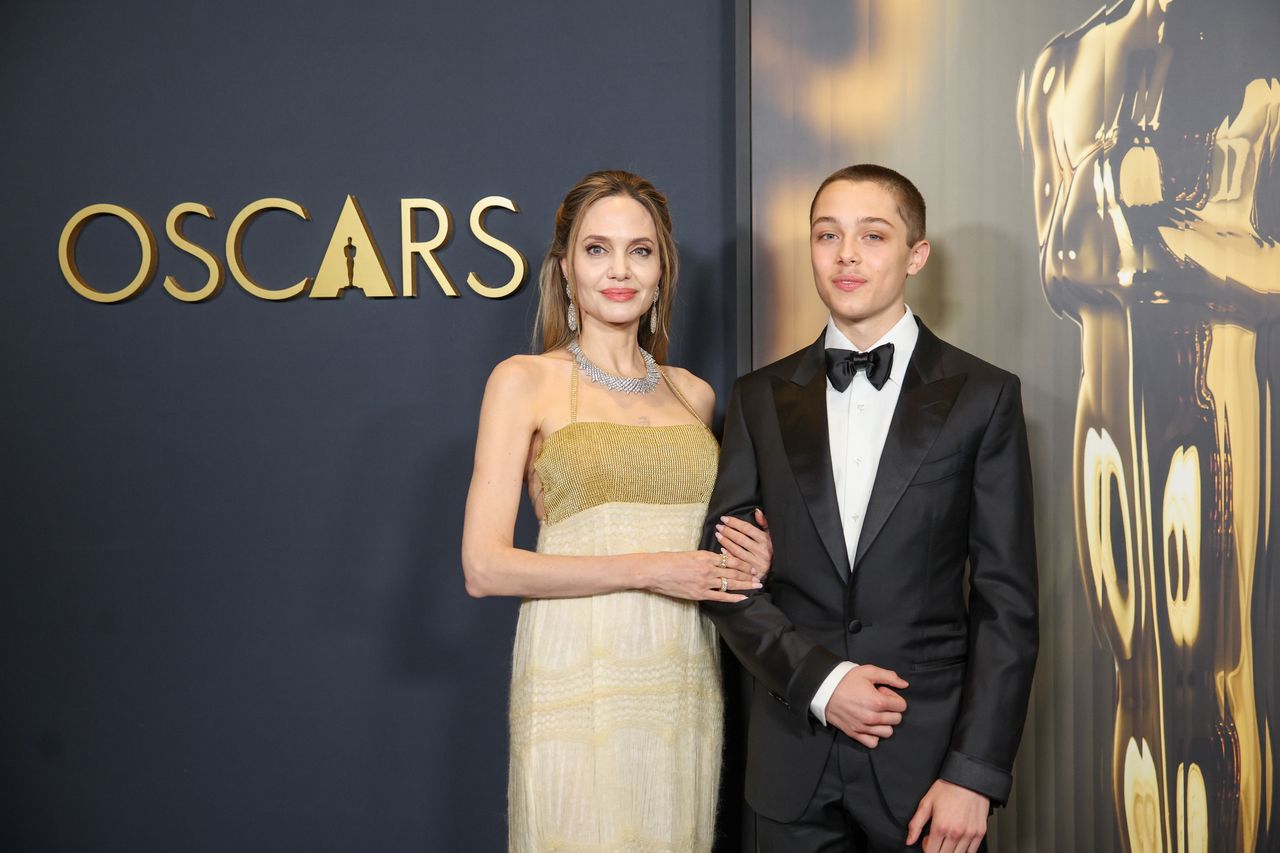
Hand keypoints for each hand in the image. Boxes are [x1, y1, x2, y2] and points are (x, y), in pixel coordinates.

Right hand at [643, 550, 761, 602]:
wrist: (655, 571)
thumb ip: (703, 558)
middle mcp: (708, 568)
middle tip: (761, 575)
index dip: (743, 563)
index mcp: (705, 556)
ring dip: (745, 584)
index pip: (730, 559)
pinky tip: (744, 598)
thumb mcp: (689, 554)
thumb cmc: (668, 561)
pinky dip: (734, 597)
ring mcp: (704, 582)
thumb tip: (714, 560)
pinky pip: (720, 596)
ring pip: (730, 583)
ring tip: (757, 586)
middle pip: (734, 571)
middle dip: (749, 574)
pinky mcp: (699, 594)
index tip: (752, 565)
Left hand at [713, 509, 772, 578]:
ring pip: (737, 551)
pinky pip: (737, 563)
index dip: (734, 522)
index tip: (724, 518)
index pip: (747, 528)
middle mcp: (762, 551)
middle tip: (718, 526)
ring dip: (726, 542)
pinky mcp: (752, 573)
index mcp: (766, 540)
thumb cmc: (771, 549)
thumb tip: (756, 511)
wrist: (779, 569)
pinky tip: (721, 549)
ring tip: (718, 535)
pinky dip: (728, 555)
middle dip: (728, 531)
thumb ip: (764, 523)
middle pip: (740, 539)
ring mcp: (757, 563)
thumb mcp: (771, 535)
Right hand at [823, 665, 907, 747]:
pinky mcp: (854, 733)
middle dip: (891, 709)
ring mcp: (863, 727)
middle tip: (877, 700)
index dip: (893, 697)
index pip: (901, 706)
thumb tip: (905, 685)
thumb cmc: (846, 679)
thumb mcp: (868, 671)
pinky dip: (874, 735)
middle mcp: (872, 717)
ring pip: (888, 732)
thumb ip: (889, 677)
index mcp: (877, 702)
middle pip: (896, 719)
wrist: (823, 689)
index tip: (882, 692)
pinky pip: (873, 742)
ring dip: (885, 723)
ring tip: (874, 713)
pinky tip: (870, 724)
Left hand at [906, 779, 989, 852]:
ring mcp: (969, 834)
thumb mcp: (926, 803)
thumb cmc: (948, 788)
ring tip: (947, 838)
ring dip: (950, 850)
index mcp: (940, 827)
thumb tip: (909, 840)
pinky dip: (964, 850)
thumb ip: (916, 824)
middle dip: (937, 850)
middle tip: (937, 838)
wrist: (968, 779)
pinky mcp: (980, 833)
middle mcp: (955, 833)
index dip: (926, 848)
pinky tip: (959, 840)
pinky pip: (972, 851)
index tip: (927, 840)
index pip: (931, 852)